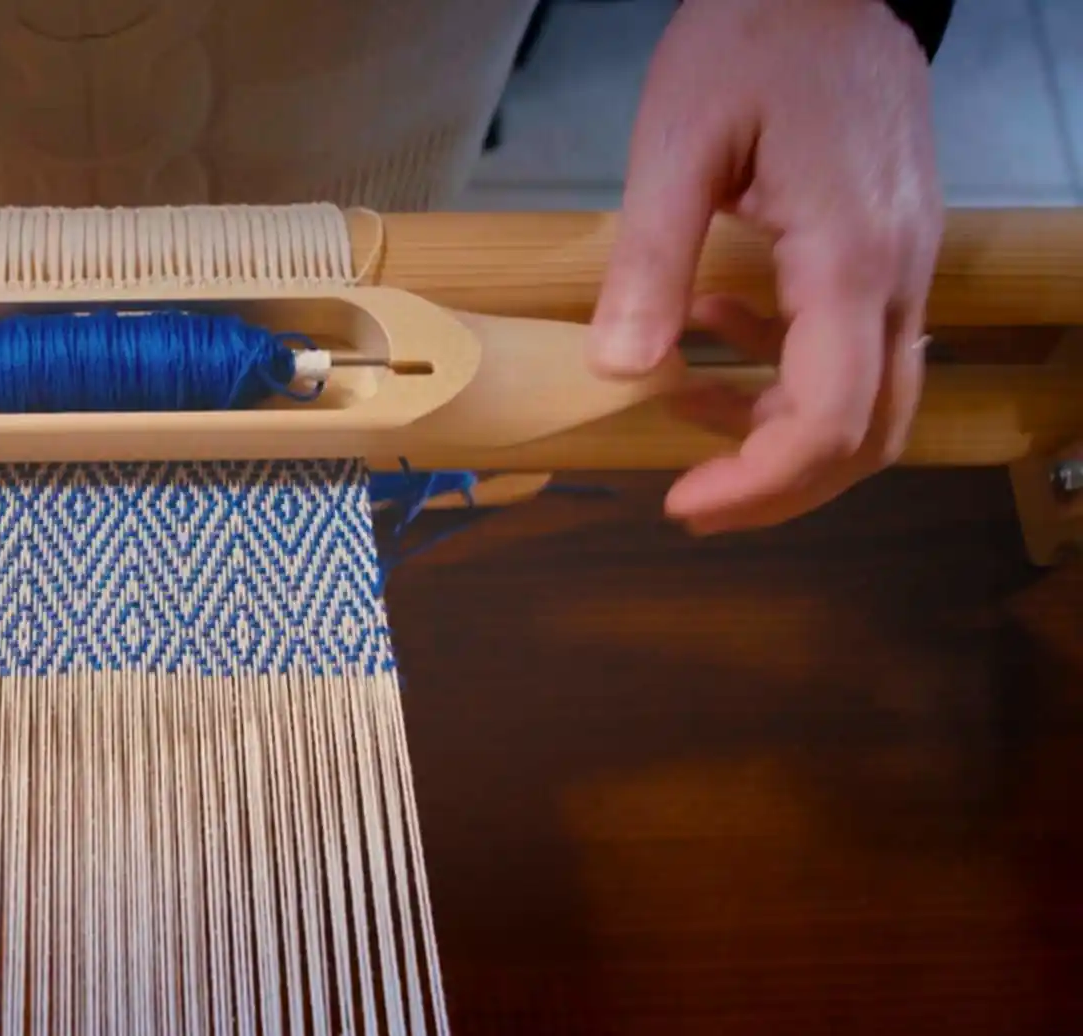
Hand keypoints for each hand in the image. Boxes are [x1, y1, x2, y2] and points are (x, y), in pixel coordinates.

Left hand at [589, 0, 943, 534]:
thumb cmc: (755, 42)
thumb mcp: (677, 145)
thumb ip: (649, 262)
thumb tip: (618, 371)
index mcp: (849, 261)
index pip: (828, 421)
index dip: (759, 485)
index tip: (682, 503)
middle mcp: (897, 276)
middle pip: (866, 434)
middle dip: (777, 485)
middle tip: (690, 496)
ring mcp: (903, 264)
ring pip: (868, 398)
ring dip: (777, 426)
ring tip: (682, 400)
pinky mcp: (888, 248)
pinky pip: (859, 345)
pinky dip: (786, 365)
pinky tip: (713, 326)